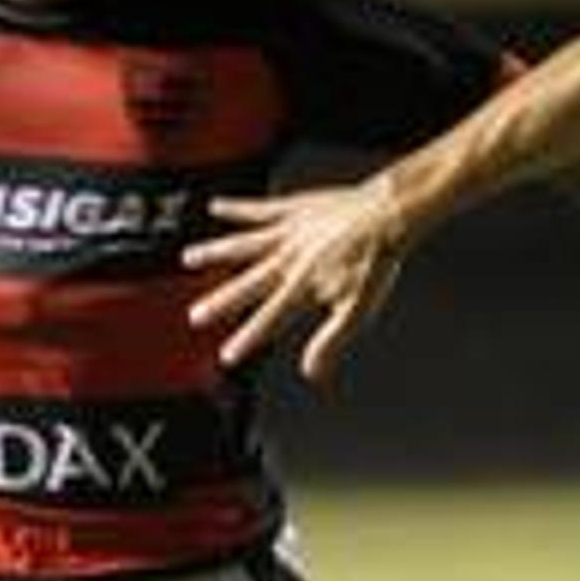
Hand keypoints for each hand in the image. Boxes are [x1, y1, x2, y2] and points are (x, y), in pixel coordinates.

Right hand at [183, 182, 414, 381]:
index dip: (248, 340)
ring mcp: (288, 232)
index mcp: (304, 286)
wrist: (390, 214)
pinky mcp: (293, 209)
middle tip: (195, 316)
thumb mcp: (358, 309)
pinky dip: (237, 208)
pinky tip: (216, 206)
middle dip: (221, 302)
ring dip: (216, 252)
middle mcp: (289, 259)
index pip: (270, 320)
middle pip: (248, 284)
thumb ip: (331, 341)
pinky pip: (259, 209)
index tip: (227, 357)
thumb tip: (312, 373)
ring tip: (189, 258)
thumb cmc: (377, 261)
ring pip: (244, 244)